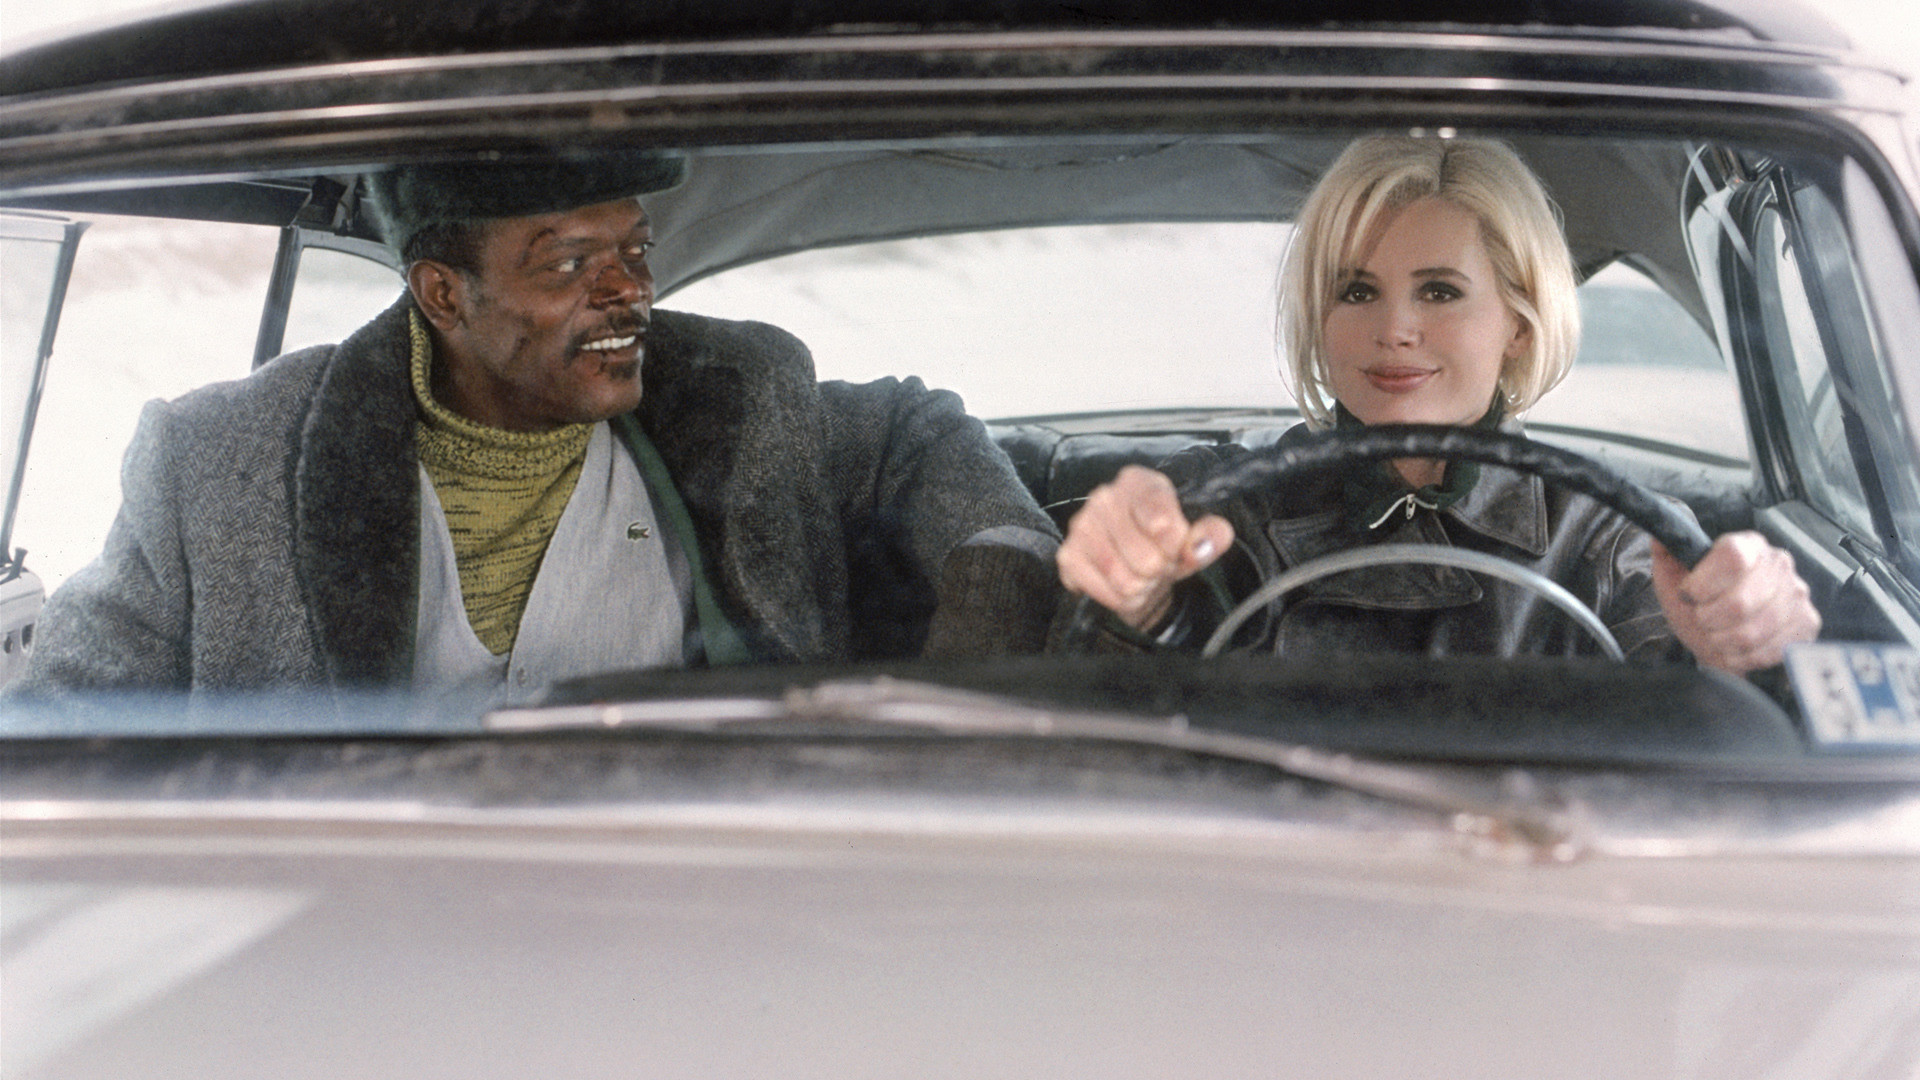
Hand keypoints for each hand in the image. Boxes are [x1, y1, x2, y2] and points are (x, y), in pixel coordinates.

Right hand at [1057, 465, 1235, 630]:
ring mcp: (1081, 526)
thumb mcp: (1195, 538)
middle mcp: (1105, 498)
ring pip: (1126, 580)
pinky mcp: (1068, 556)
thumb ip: (1210, 536)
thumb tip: (1204, 543)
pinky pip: (1105, 593)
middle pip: (1147, 558)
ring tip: (1141, 576)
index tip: (1175, 545)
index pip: (1164, 523)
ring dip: (1141, 588)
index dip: (1177, 546)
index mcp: (1139, 482)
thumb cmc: (1163, 545)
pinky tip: (1120, 585)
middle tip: (1157, 565)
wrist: (1134, 566)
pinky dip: (1120, 599)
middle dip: (1159, 571)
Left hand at [1651, 531, 1820, 674]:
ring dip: (1723, 641)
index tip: (1689, 595)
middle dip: (1708, 620)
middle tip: (1701, 619)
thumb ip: (1666, 553)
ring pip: (1753, 632)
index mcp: (1746, 545)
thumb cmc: (1697, 603)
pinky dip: (1743, 657)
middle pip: (1740, 603)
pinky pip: (1770, 651)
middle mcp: (1778, 564)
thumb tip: (1661, 534)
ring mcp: (1797, 595)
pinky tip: (1736, 647)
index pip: (1732, 557)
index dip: (1704, 584)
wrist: (1718, 634)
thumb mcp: (1673, 577)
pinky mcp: (1807, 624)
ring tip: (1716, 635)